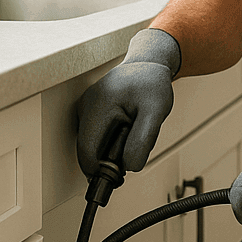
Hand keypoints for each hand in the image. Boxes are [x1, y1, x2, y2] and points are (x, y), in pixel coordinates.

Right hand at [76, 28, 180, 175]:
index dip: (102, 171)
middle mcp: (85, 107)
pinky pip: (95, 137)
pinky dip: (109, 141)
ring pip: (91, 145)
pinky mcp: (88, 113)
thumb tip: (130, 166)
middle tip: (133, 150)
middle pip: (88, 151)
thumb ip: (143, 140)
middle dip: (109, 160)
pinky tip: (124, 130)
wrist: (147, 65)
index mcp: (98, 106)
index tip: (120, 177)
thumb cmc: (152, 84)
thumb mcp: (156, 112)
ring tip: (131, 134)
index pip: (88, 153)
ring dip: (110, 151)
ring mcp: (84, 109)